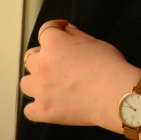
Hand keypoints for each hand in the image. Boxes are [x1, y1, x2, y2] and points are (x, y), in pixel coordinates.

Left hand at [20, 20, 140, 129]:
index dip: (55, 28)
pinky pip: (28, 110)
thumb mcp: (94, 41)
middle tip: (58, 60)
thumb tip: (66, 30)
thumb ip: (75, 35)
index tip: (62, 31)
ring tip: (51, 84)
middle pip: (30, 57)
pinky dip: (37, 106)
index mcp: (53, 44)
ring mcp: (39, 90)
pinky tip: (49, 103)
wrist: (114, 94)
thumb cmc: (108, 65)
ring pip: (26, 82)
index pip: (45, 30)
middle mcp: (41, 65)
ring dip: (36, 81)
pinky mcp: (42, 111)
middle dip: (43, 55)